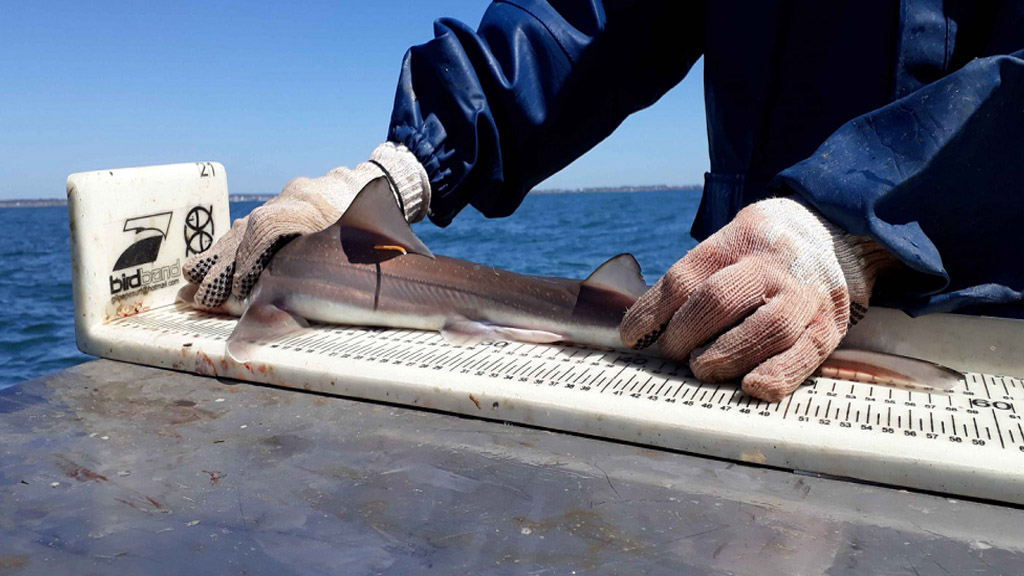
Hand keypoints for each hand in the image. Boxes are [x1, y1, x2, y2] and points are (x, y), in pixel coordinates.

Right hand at [183, 143, 429, 307]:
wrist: (391, 184)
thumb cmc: (384, 228)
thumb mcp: (366, 251)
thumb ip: (335, 275)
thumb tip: (302, 308)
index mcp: (315, 204)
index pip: (266, 228)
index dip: (247, 261)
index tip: (236, 291)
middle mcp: (297, 196)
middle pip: (249, 228)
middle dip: (223, 264)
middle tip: (198, 294)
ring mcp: (290, 196)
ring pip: (249, 224)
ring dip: (223, 254)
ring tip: (193, 278)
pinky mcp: (288, 201)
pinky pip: (257, 222)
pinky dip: (237, 243)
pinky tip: (215, 260)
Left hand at [620, 198, 888, 401]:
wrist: (836, 231)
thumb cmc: (763, 250)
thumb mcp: (729, 242)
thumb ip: (694, 279)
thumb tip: (643, 330)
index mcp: (739, 239)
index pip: (685, 277)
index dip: (652, 311)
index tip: (632, 336)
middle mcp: (773, 266)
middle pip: (720, 299)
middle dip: (686, 333)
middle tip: (672, 352)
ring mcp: (805, 296)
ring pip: (766, 327)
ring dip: (725, 355)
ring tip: (702, 368)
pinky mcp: (829, 326)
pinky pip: (805, 355)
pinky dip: (778, 375)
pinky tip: (752, 387)